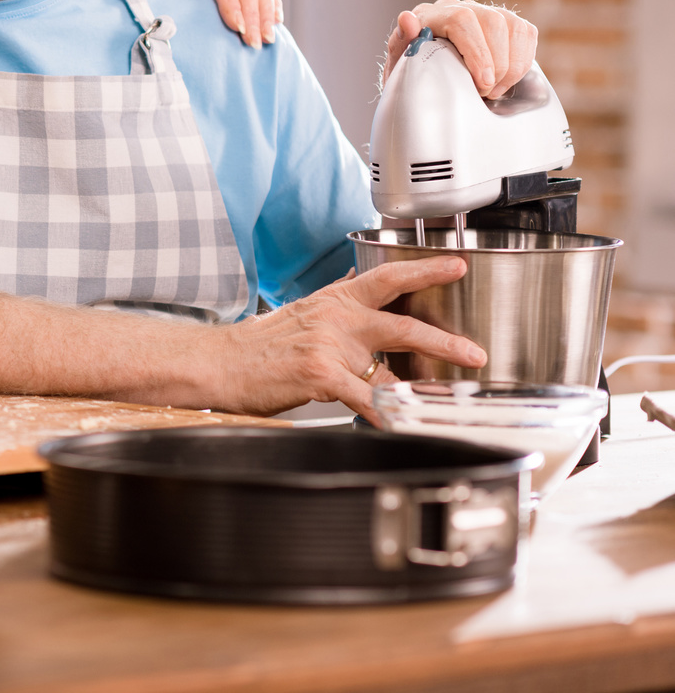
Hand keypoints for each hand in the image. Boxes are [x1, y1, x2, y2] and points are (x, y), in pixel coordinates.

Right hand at [218, 259, 485, 420]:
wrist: (218, 362)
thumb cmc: (256, 346)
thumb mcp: (299, 313)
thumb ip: (335, 304)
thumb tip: (359, 290)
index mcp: (334, 301)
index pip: (387, 278)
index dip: (426, 271)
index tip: (457, 266)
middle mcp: (336, 319)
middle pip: (403, 324)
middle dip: (446, 340)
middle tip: (474, 353)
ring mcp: (329, 347)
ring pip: (392, 367)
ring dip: (426, 388)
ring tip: (449, 401)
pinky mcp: (320, 375)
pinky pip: (366, 400)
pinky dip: (388, 415)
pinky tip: (401, 425)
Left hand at [384, 0, 537, 98]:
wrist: (421, 82)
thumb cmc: (410, 76)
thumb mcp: (399, 66)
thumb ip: (402, 43)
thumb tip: (407, 19)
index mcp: (428, 15)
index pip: (461, 20)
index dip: (478, 51)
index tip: (483, 82)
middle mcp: (456, 8)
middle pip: (492, 21)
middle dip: (497, 62)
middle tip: (486, 92)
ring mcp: (482, 13)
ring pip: (513, 26)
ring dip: (511, 63)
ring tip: (495, 90)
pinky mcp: (503, 24)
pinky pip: (525, 33)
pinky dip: (522, 60)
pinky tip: (506, 80)